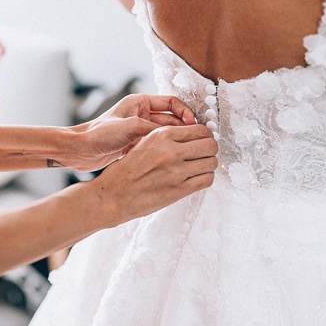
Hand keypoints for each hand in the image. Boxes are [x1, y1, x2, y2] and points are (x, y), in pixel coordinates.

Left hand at [70, 94, 197, 171]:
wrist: (79, 151)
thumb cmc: (99, 134)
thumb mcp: (131, 128)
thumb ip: (155, 129)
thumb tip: (178, 134)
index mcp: (140, 102)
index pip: (171, 102)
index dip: (185, 112)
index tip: (193, 124)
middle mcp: (140, 114)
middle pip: (171, 119)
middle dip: (183, 128)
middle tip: (195, 139)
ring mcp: (138, 130)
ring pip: (165, 134)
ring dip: (175, 140)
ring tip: (187, 149)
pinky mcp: (135, 144)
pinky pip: (156, 144)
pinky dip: (165, 149)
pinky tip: (172, 158)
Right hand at [88, 124, 217, 225]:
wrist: (113, 195)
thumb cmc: (127, 170)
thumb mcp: (144, 142)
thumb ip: (168, 137)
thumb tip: (192, 135)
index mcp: (162, 135)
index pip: (201, 130)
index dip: (205, 136)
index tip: (202, 141)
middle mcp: (171, 151)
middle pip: (211, 145)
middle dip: (209, 149)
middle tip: (203, 154)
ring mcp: (177, 171)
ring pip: (212, 162)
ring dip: (208, 165)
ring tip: (199, 167)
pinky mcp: (179, 190)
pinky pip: (207, 180)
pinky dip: (205, 178)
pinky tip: (196, 178)